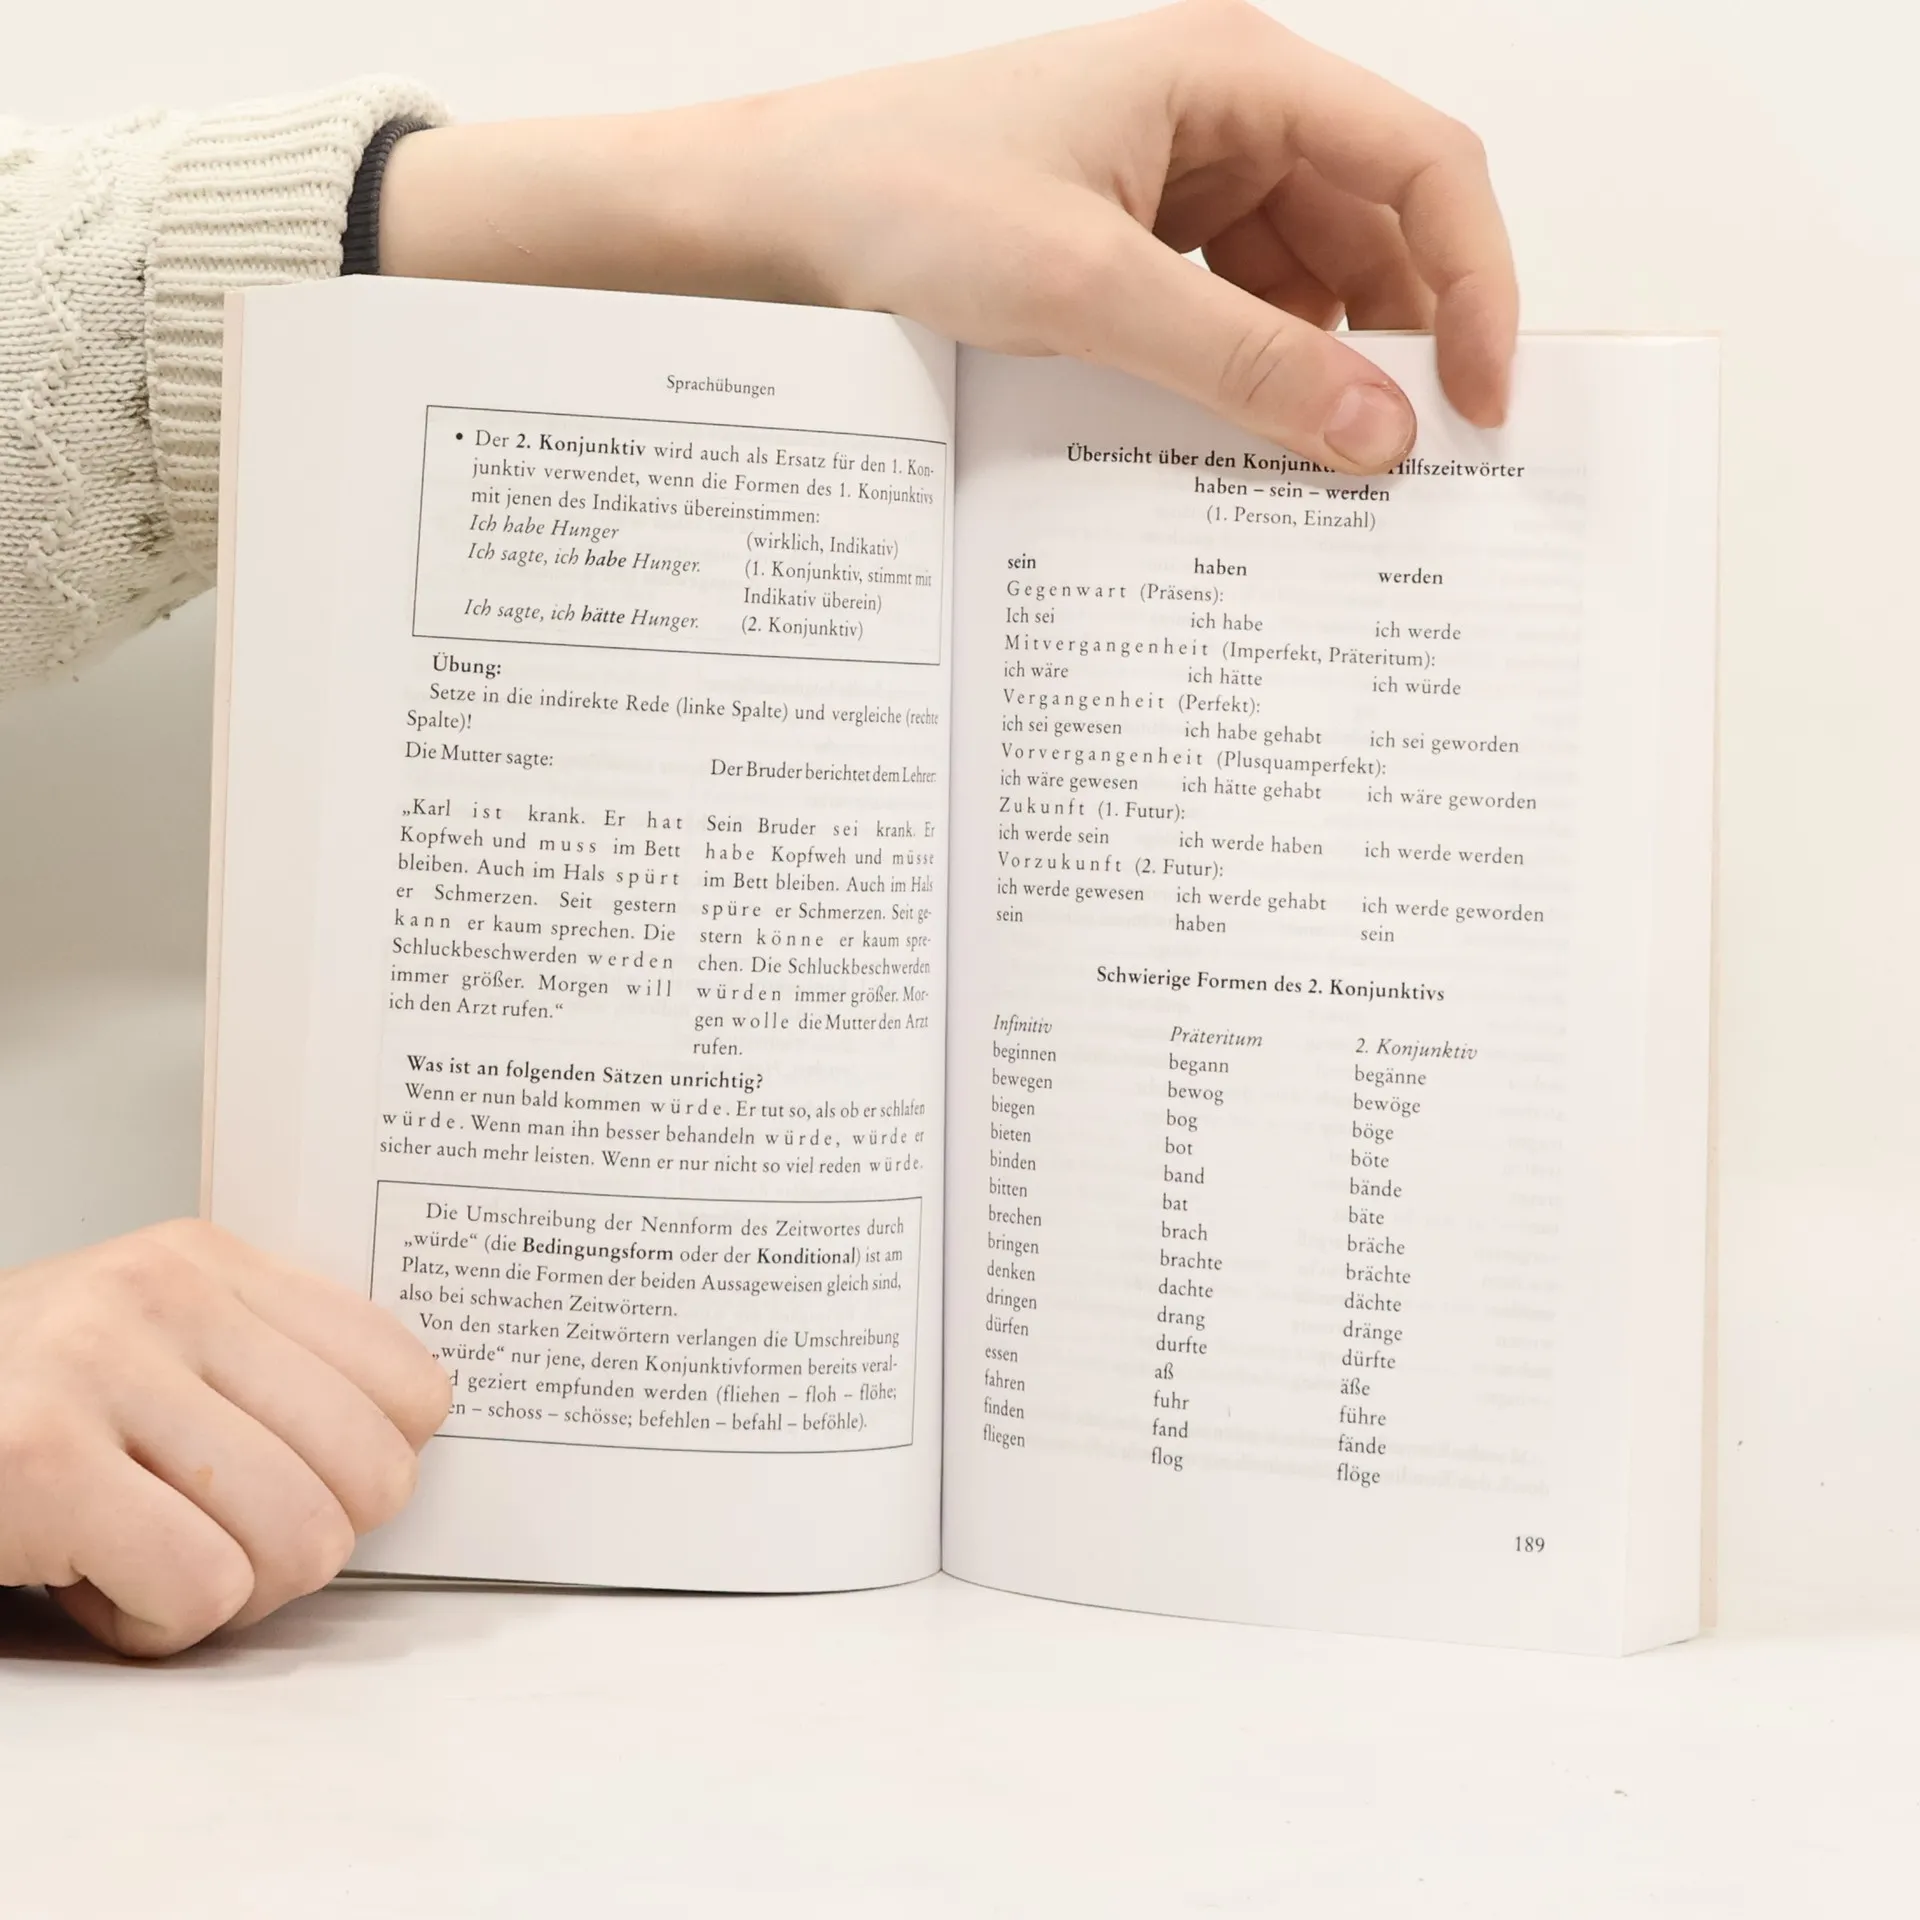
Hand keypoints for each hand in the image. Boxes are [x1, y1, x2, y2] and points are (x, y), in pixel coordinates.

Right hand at [0, 1220, 449, 1655]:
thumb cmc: (10, 1409)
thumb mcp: (150, 1348)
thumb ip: (267, 1371)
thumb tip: (407, 1451)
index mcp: (210, 1262)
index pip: (412, 1384)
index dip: (374, 1473)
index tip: (305, 1490)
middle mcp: (165, 1293)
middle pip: (373, 1476)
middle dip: (307, 1547)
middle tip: (218, 1546)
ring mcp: (100, 1368)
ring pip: (301, 1540)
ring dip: (230, 1595)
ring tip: (145, 1560)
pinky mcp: (40, 1460)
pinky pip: (204, 1588)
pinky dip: (158, 1627)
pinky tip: (94, 1589)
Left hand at [382, 0, 1515, 472]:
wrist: (769, 218)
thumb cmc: (898, 197)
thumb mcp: (1086, 290)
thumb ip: (1244, 366)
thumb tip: (1379, 436)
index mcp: (1233, 73)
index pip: (1421, 165)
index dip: (1477, 283)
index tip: (1485, 402)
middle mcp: (1221, 114)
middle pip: (1372, 231)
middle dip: (1396, 343)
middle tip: (1400, 468)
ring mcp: (1177, 177)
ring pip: (1304, 282)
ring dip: (1316, 371)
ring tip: (1306, 468)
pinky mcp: (1134, 238)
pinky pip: (1232, 310)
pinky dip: (1248, 374)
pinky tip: (1232, 439)